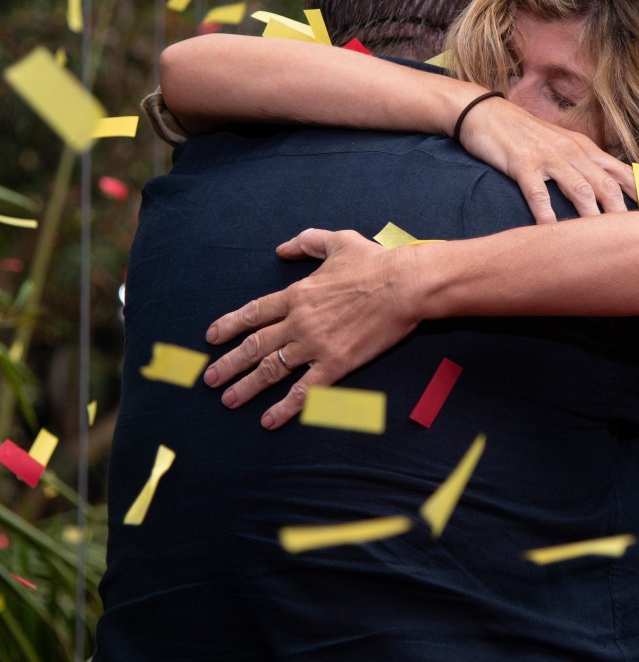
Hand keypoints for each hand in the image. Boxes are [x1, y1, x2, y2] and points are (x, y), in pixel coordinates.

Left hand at [202, 229, 422, 429]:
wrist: (404, 285)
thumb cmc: (376, 262)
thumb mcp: (338, 241)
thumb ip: (307, 242)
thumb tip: (282, 248)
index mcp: (297, 293)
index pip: (254, 312)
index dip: (230, 325)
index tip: (212, 337)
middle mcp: (299, 321)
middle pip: (254, 345)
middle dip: (228, 363)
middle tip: (209, 378)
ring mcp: (315, 345)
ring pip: (271, 369)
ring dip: (247, 387)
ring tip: (229, 400)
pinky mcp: (336, 364)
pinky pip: (304, 391)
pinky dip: (284, 408)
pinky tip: (269, 420)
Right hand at [456, 97, 636, 222]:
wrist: (487, 113)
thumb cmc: (523, 133)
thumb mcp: (559, 143)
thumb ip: (581, 163)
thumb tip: (602, 188)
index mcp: (582, 147)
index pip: (619, 170)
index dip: (638, 192)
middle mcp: (571, 152)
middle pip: (604, 183)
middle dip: (621, 210)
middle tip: (632, 234)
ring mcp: (547, 157)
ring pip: (578, 188)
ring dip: (592, 214)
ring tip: (600, 238)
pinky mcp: (522, 164)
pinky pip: (538, 192)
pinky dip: (546, 213)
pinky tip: (550, 230)